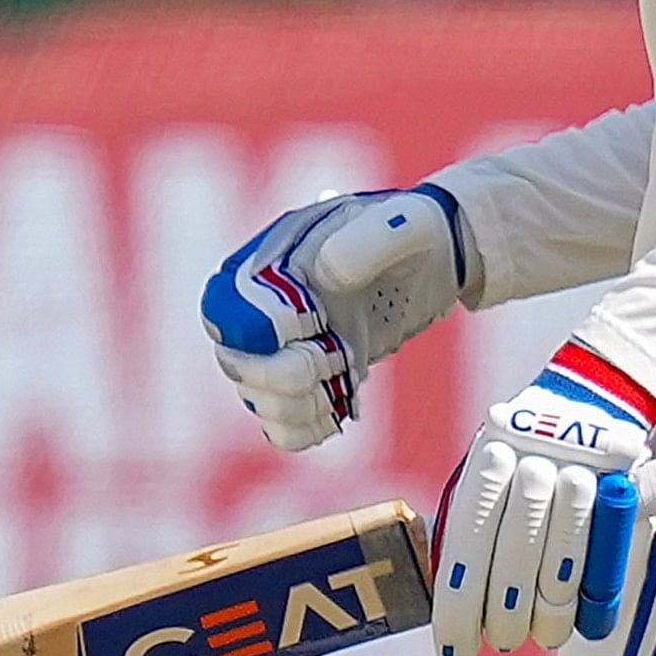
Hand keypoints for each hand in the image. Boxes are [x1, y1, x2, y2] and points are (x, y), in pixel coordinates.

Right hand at [201, 182, 472, 450]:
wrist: (431, 260)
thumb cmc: (409, 233)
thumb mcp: (399, 225)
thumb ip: (362, 243)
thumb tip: (323, 277)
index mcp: (265, 263)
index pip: (224, 313)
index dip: (258, 332)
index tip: (312, 325)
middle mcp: (259, 311)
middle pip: (237, 365)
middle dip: (287, 373)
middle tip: (337, 351)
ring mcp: (279, 351)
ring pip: (260, 403)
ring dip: (303, 403)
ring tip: (343, 373)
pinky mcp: (305, 384)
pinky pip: (285, 429)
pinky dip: (311, 427)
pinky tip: (341, 401)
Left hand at [431, 341, 655, 655]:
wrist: (589, 405)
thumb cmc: (523, 461)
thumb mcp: (486, 480)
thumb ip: (469, 532)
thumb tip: (448, 607)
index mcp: (485, 466)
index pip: (466, 553)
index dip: (458, 613)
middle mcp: (530, 468)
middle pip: (512, 566)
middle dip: (504, 619)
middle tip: (501, 643)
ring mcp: (578, 476)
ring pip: (557, 570)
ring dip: (544, 617)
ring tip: (534, 637)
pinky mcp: (617, 491)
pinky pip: (597, 564)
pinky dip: (580, 602)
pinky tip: (565, 622)